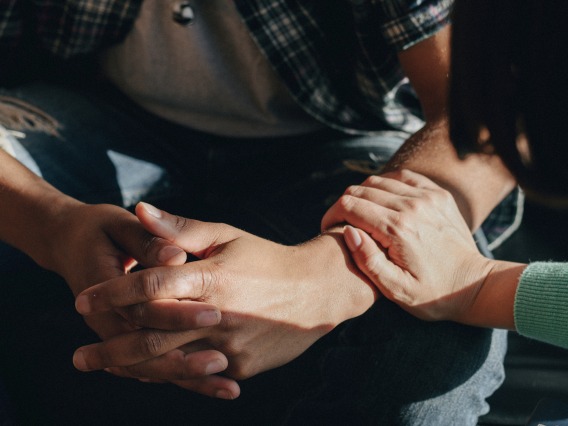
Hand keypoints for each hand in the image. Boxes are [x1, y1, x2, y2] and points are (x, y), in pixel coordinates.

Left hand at [73, 203, 375, 383]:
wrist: (317, 291)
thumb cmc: (267, 258)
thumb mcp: (227, 236)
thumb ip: (181, 230)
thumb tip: (141, 208)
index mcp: (211, 277)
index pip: (150, 286)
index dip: (112, 293)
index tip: (81, 300)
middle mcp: (217, 315)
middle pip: (151, 336)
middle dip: (110, 347)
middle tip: (79, 357)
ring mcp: (229, 345)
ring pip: (170, 362)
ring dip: (132, 368)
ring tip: (104, 367)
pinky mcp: (241, 366)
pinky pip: (197, 374)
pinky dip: (170, 374)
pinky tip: (146, 375)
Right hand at [321, 170, 492, 322]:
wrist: (473, 285)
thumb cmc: (432, 294)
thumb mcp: (395, 289)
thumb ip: (368, 261)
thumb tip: (349, 231)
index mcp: (397, 229)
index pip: (349, 205)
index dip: (331, 215)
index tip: (328, 229)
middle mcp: (412, 206)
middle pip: (361, 190)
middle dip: (344, 205)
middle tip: (342, 224)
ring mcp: (427, 196)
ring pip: (379, 181)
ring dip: (363, 195)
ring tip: (361, 216)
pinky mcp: (438, 194)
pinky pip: (402, 177)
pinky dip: (386, 185)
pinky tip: (383, 202)